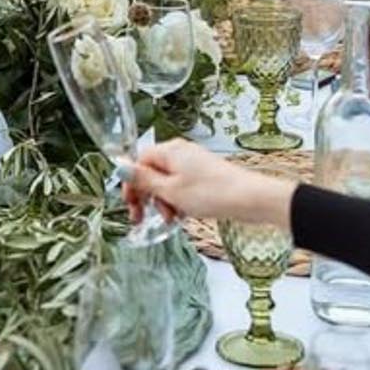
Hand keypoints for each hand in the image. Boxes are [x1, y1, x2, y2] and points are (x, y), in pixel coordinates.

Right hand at [124, 139, 294, 227]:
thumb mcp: (170, 190)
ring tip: (172, 219)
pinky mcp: (205, 175)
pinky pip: (182, 186)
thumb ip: (143, 179)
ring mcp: (194, 163)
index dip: (132, 184)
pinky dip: (178, 200)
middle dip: (147, 196)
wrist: (249, 199)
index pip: (139, 161)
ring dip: (164, 201)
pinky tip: (183, 215)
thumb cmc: (211, 193)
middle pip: (152, 171)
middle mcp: (181, 152)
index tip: (130, 206)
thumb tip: (119, 165)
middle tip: (144, 218)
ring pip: (167, 181)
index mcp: (169, 151)